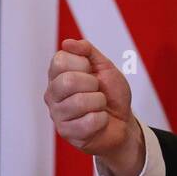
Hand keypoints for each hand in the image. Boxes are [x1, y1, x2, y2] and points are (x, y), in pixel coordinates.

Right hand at [44, 38, 142, 175]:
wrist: (124, 123)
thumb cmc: (111, 95)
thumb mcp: (105, 67)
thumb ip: (88, 51)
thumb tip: (67, 43)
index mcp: (58, 75)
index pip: (60, 60)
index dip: (83, 64)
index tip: (91, 72)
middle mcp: (52, 94)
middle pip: (67, 81)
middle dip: (92, 84)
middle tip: (97, 90)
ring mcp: (57, 114)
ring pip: (79, 102)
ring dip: (99, 102)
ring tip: (99, 106)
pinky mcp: (66, 132)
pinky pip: (88, 121)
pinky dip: (102, 119)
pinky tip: (99, 120)